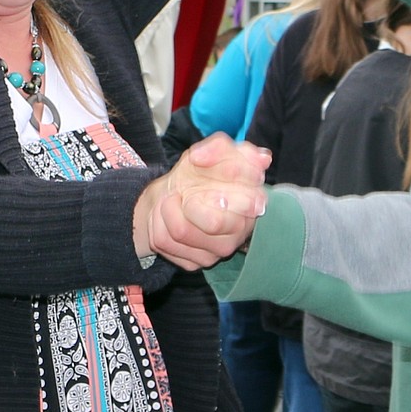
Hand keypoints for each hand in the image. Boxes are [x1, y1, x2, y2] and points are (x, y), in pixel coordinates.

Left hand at [134, 134, 269, 269]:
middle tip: (181, 194)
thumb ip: (217, 148)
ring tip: (170, 202)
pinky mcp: (196, 263)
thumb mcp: (210, 151)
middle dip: (187, 200)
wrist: (175, 194)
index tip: (199, 180)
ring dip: (165, 210)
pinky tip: (165, 219)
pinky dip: (156, 224)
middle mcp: (241, 232)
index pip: (244, 205)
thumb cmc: (199, 174)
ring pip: (180, 232)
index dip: (217, 191)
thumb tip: (205, 157)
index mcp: (254, 203)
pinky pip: (165, 244)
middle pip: (212, 223)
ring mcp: (219, 252)